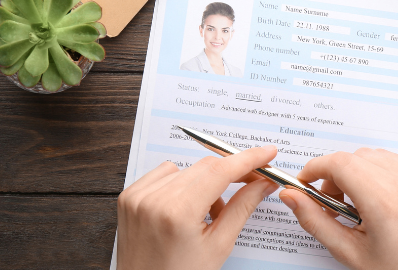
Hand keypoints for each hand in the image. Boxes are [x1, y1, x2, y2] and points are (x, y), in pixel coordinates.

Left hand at [116, 145, 278, 269]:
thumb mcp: (219, 245)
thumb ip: (243, 207)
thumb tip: (264, 183)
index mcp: (178, 213)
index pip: (221, 171)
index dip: (248, 159)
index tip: (267, 153)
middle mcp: (154, 199)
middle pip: (206, 167)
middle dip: (233, 171)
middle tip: (253, 181)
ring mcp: (138, 196)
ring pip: (188, 170)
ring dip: (206, 183)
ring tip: (209, 213)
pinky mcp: (129, 196)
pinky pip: (165, 174)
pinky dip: (182, 184)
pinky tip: (186, 207)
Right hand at [279, 149, 397, 269]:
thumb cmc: (397, 267)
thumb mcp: (348, 251)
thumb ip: (314, 220)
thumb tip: (290, 196)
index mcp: (383, 202)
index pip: (339, 164)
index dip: (315, 169)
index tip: (305, 182)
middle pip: (351, 158)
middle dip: (333, 175)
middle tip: (331, 204)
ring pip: (368, 156)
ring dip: (353, 172)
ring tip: (354, 203)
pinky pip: (387, 159)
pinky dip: (372, 172)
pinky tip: (372, 197)